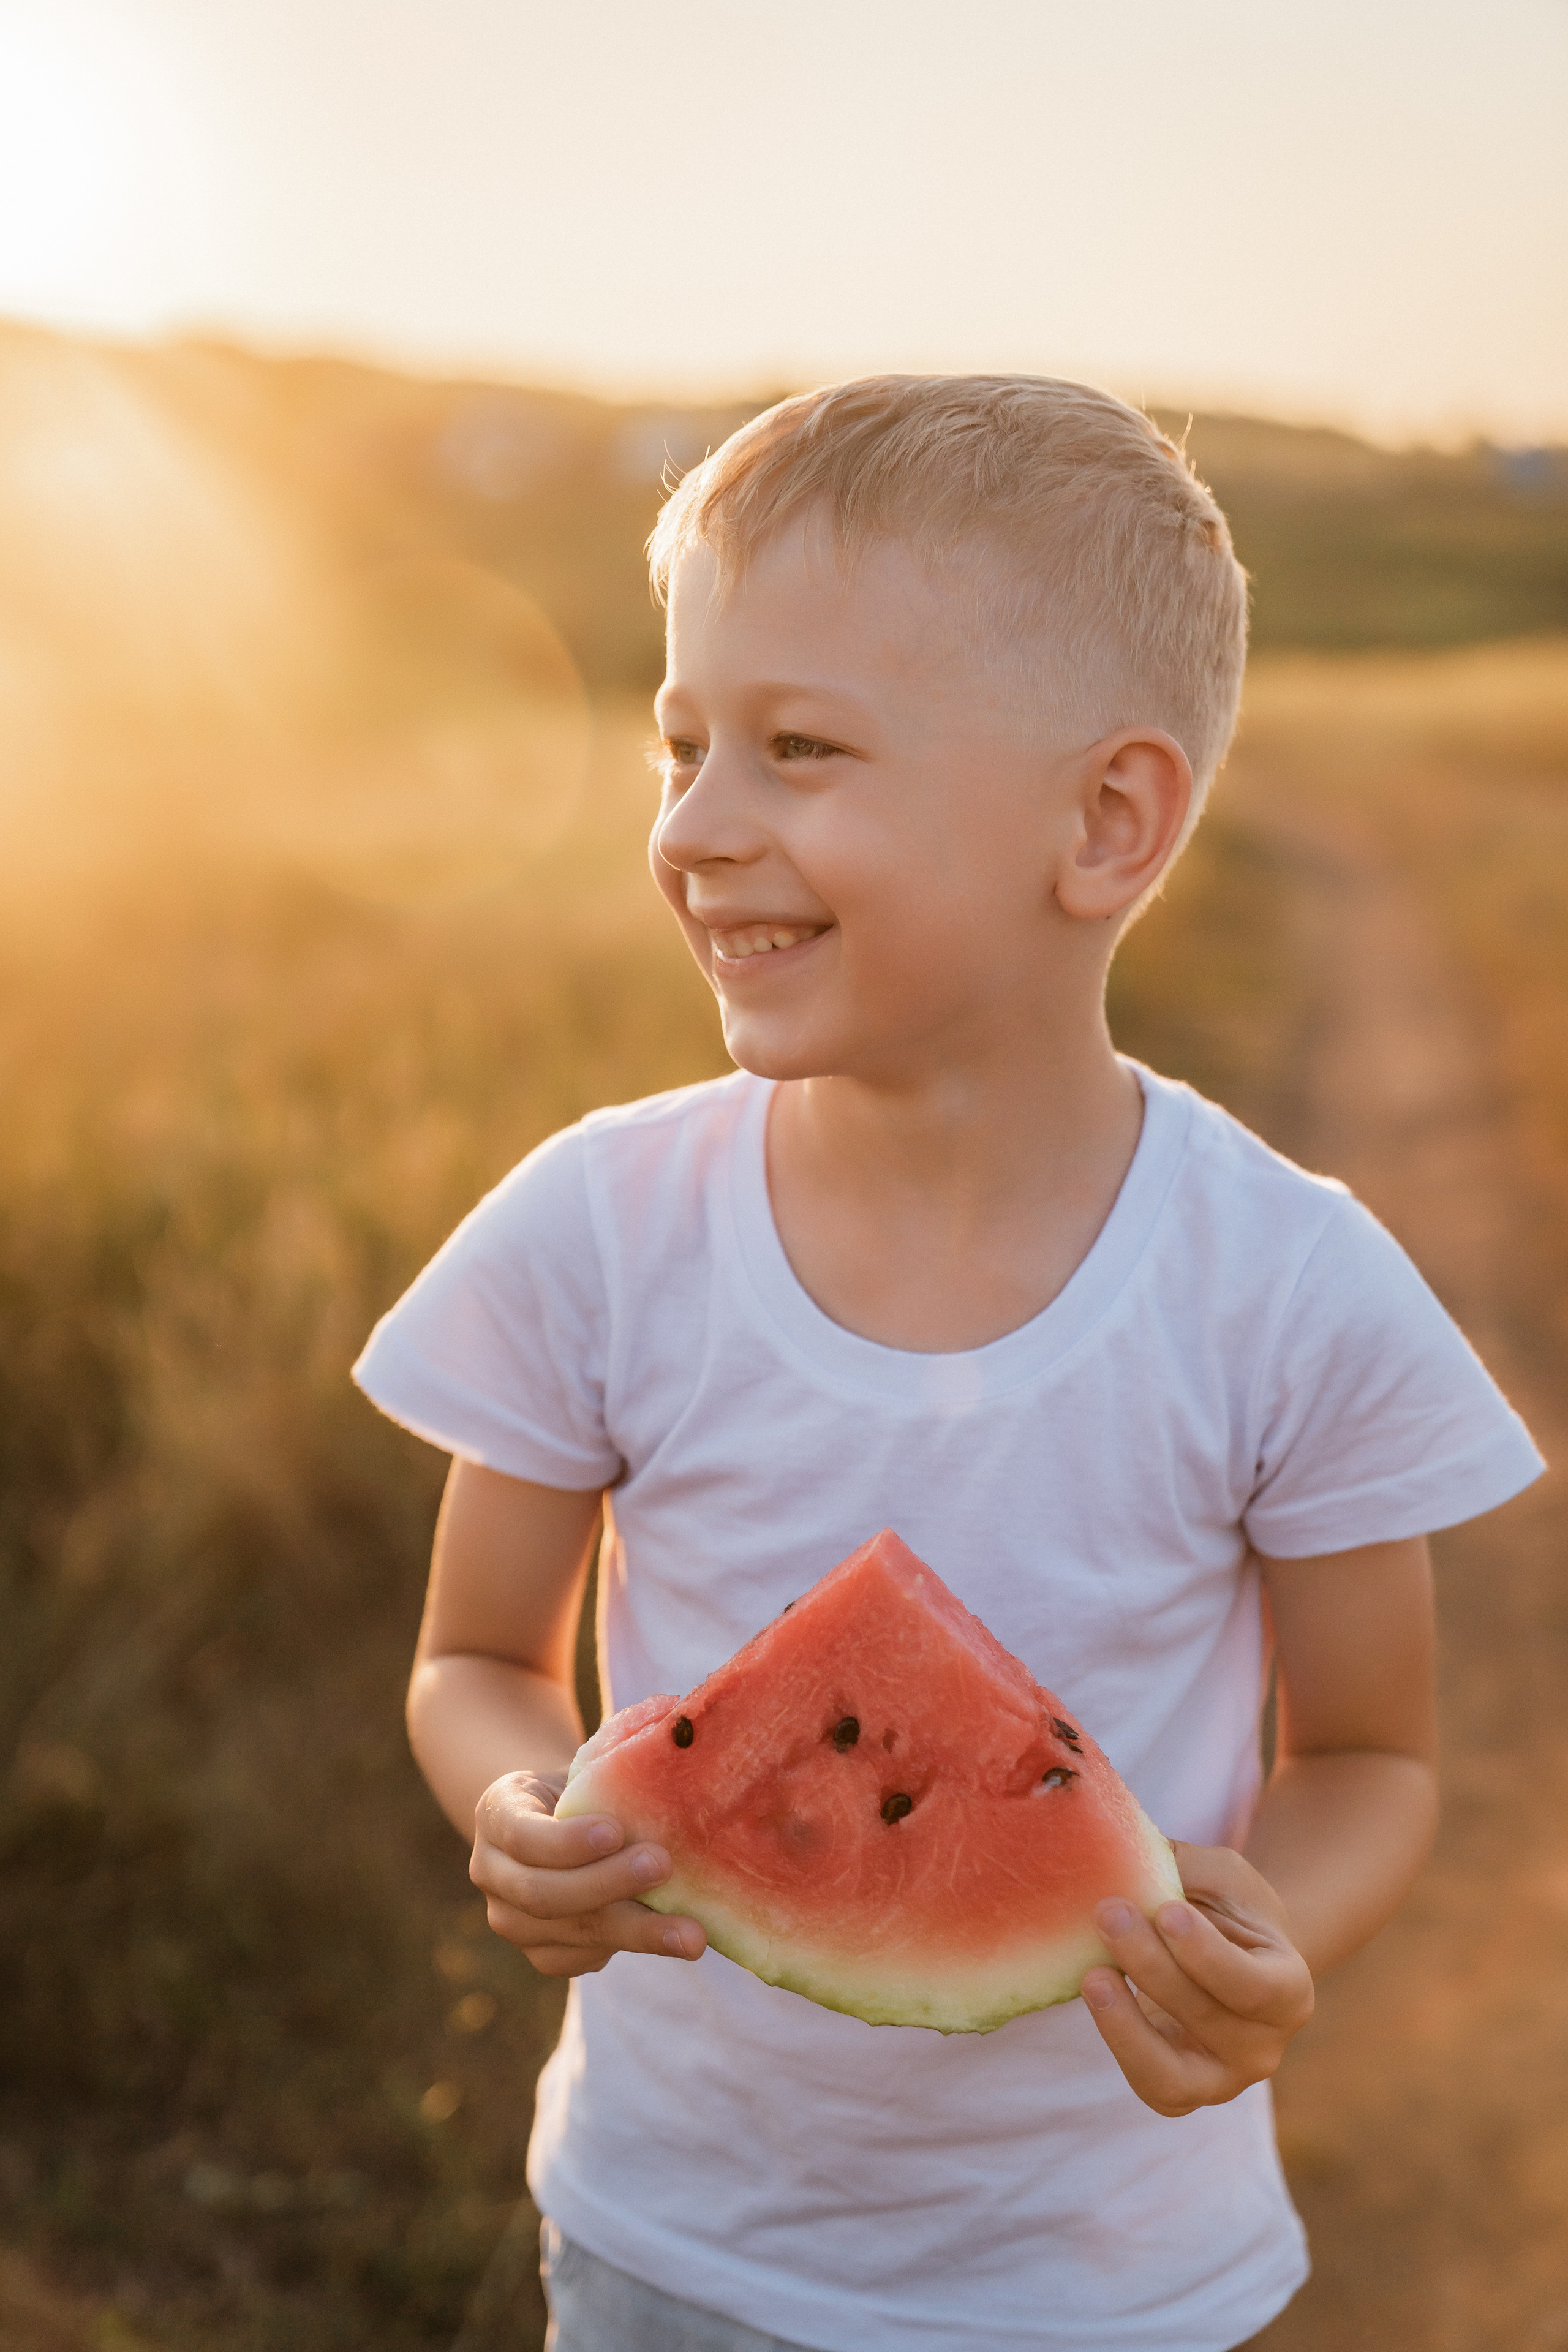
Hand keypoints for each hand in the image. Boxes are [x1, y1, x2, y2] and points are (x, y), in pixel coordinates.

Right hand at [470, 1770, 706, 1978]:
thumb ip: (605, 1790)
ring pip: (567, 1934)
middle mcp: (490, 1871)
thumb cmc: (579, 1789)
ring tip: (689, 1934)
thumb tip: (664, 1802)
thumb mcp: (581, 1775)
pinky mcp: (537, 1953)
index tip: (616, 1831)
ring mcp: (508, 1919)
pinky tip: (667, 1939)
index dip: (567, 1841)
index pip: (522, 1836)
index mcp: (496, 1813)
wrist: (554, 1821)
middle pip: (542, 1893)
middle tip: (662, 1867)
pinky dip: (624, 1948)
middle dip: (607, 1884)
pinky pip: (579, 1959)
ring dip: (633, 1932)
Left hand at [1081, 1841, 1313, 2116]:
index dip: (1208, 1955)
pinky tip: (1094, 1991)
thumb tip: (1118, 1849)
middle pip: (1207, 2018)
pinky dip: (1117, 2043)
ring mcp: (1222, 2079)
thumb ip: (1180, 1869)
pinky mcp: (1180, 2092)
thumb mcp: (1220, 1878)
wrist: (1230, 1957)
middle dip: (1152, 1966)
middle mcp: (1264, 2046)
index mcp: (1290, 1989)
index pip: (1255, 1986)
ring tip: (1091, 1974)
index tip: (1167, 1910)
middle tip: (1108, 1913)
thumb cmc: (1226, 1910)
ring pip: (1172, 2072)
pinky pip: (1146, 2083)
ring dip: (1126, 2023)